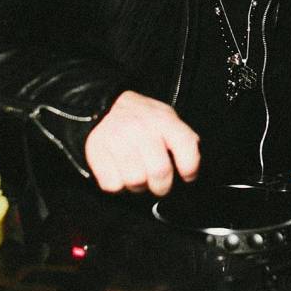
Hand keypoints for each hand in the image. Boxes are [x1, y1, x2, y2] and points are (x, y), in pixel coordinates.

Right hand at [84, 90, 199, 195]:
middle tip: (159, 183)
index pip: (186, 146)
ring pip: (135, 181)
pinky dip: (117, 184)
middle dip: (162, 186)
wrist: (103, 104)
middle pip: (160, 172)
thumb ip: (182, 137)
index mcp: (162, 119)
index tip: (188, 176)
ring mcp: (117, 138)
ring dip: (138, 186)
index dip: (190, 168)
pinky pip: (112, 184)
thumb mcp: (166, 117)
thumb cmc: (140, 116)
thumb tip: (194, 163)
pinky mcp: (97, 151)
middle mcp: (140, 128)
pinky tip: (119, 171)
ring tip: (137, 174)